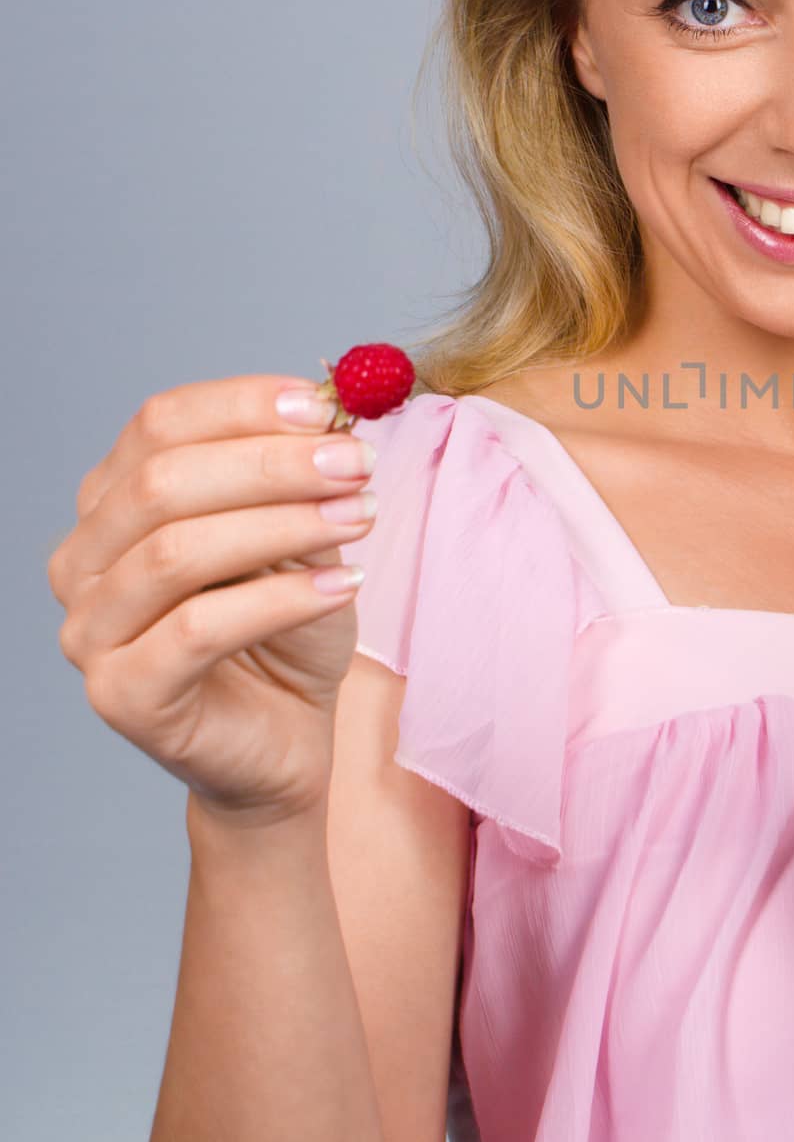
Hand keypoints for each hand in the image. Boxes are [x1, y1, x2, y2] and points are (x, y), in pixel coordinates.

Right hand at [49, 375, 379, 828]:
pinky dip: (281, 599)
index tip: (327, 405)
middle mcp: (84, 560)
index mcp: (115, 502)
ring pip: (177, 553)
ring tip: (362, 517)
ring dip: (283, 524)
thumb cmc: (288, 628)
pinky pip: (196, 630)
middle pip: (163, 482)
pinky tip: (342, 586)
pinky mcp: (122, 694)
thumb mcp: (305, 540)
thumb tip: (334, 416)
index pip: (161, 424)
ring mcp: (90, 631)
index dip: (244, 405)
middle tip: (357, 463)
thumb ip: (303, 484)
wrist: (285, 735)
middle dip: (273, 464)